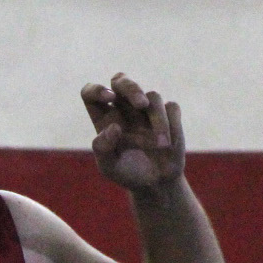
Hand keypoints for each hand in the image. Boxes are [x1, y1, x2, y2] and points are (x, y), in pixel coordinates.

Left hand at [82, 73, 184, 191]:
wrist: (156, 182)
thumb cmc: (128, 173)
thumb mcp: (110, 168)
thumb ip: (103, 149)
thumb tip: (113, 127)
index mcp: (103, 117)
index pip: (90, 92)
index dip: (97, 90)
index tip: (109, 97)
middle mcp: (123, 108)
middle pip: (121, 80)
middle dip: (131, 88)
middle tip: (141, 104)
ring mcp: (146, 108)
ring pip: (152, 96)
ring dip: (158, 120)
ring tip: (161, 145)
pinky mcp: (168, 113)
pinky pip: (171, 107)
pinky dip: (172, 124)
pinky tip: (170, 143)